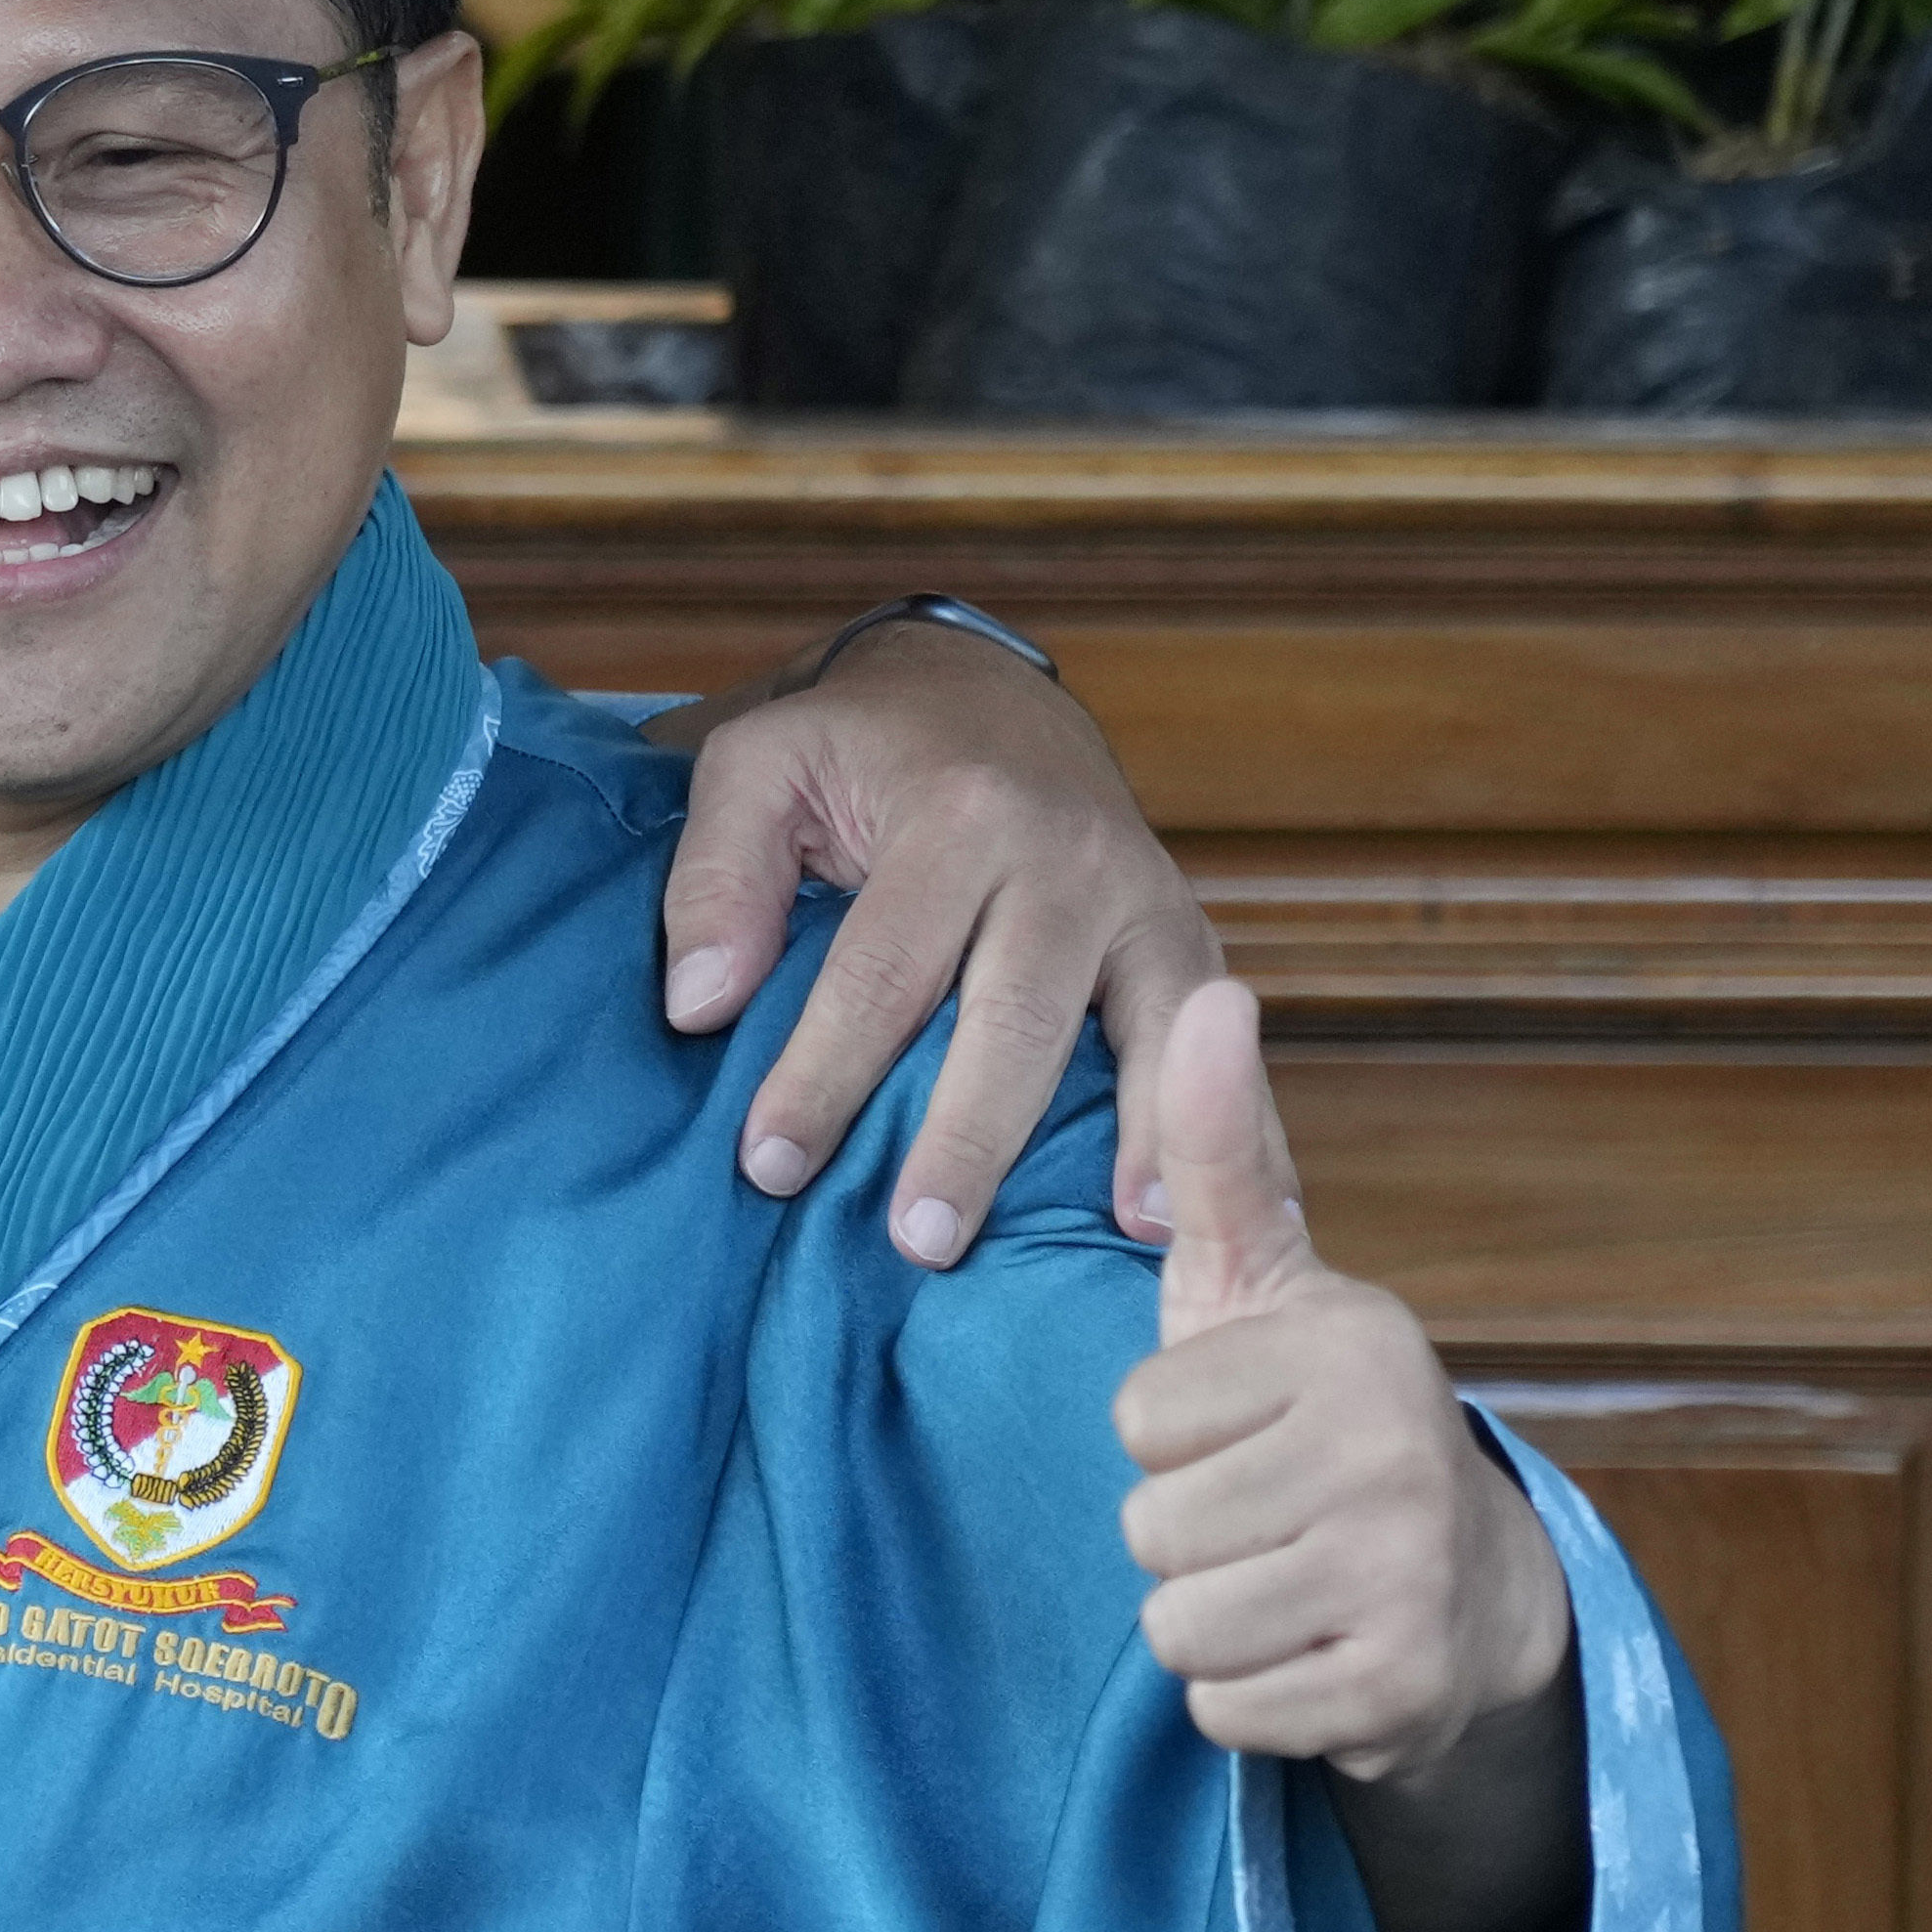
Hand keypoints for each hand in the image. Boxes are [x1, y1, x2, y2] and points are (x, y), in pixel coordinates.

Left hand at [655, 611, 1221, 1266]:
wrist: (985, 691)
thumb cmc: (854, 745)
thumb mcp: (757, 765)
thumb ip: (715, 878)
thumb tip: (700, 1007)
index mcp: (959, 813)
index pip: (882, 968)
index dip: (823, 1073)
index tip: (770, 1165)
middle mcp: (1069, 858)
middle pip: (1017, 1016)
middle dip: (968, 1137)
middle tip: (917, 1241)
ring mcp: (1145, 900)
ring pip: (1144, 1034)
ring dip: (1138, 1144)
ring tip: (1128, 1240)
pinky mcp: (1185, 938)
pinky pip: (1213, 1044)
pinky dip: (1232, 1126)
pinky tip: (1217, 1208)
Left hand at [1112, 985, 1583, 1931]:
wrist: (1466, 1595)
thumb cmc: (1318, 1423)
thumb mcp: (1259, 1281)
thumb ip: (1212, 1148)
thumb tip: (1213, 990)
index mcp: (1353, 1346)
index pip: (1137, 1417)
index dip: (1169, 1436)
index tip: (1245, 1429)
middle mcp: (1395, 1452)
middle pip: (1149, 1528)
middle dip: (1184, 1536)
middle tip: (1264, 1519)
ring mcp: (1406, 1577)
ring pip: (1176, 1626)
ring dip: (1208, 1622)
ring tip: (1282, 1583)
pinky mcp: (1400, 1692)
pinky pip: (1223, 1711)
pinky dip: (1247, 1702)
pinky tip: (1311, 1657)